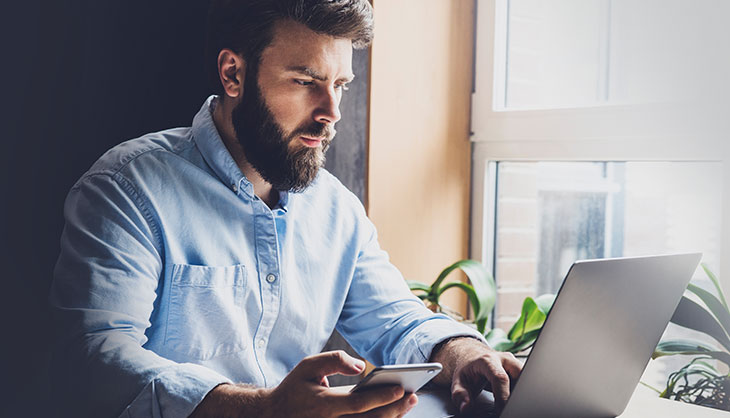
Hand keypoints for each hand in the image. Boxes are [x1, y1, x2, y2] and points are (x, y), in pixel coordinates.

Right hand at [266, 350, 417, 417]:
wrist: (275, 415)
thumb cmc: (295, 388)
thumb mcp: (308, 366)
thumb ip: (334, 359)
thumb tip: (360, 365)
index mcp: (325, 405)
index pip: (358, 403)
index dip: (381, 397)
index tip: (400, 388)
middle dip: (395, 410)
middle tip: (413, 396)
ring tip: (407, 403)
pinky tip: (393, 413)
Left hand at [451, 348, 521, 413]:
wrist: (472, 356)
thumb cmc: (468, 369)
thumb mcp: (458, 381)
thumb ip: (460, 394)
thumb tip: (466, 406)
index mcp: (487, 360)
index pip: (500, 378)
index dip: (502, 396)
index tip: (501, 409)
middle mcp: (503, 358)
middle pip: (520, 374)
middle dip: (518, 392)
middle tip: (510, 406)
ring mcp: (513, 362)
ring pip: (526, 376)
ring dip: (520, 390)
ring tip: (510, 401)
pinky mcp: (519, 367)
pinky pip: (525, 379)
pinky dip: (521, 389)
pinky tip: (514, 396)